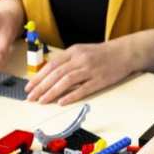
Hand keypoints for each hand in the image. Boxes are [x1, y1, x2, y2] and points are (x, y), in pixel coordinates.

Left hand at [25, 37, 140, 103]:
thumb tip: (49, 76)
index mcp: (74, 51)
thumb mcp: (82, 52)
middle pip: (56, 74)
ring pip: (67, 81)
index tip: (28, 87)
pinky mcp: (100, 80)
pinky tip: (62, 102)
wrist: (125, 52)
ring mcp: (91, 69)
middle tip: (31, 98)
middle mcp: (81, 59)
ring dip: (52, 92)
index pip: (51, 65)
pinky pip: (83, 89)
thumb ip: (67, 61)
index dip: (38, 77)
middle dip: (41, 87)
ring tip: (42, 101)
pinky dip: (71, 96)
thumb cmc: (102, 53)